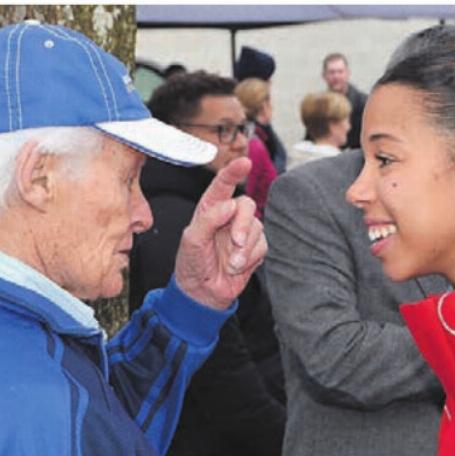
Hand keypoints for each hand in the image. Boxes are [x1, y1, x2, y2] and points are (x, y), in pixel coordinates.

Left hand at [173, 158, 267, 309]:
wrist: (203, 293)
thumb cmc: (192, 264)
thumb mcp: (192, 240)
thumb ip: (209, 219)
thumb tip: (230, 204)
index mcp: (210, 209)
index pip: (223, 185)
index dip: (233, 171)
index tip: (244, 162)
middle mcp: (229, 217)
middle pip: (247, 205)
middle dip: (243, 224)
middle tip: (236, 242)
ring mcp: (243, 232)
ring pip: (257, 227)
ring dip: (244, 248)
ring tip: (230, 263)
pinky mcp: (254, 248)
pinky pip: (263, 245)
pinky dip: (250, 258)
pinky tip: (237, 267)